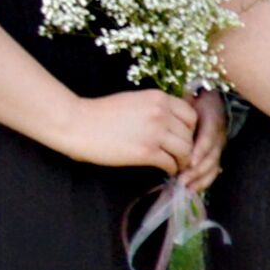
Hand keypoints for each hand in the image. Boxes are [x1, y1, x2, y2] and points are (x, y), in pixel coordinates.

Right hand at [62, 89, 198, 175]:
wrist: (78, 124)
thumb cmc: (102, 113)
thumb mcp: (135, 100)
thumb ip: (156, 108)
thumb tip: (173, 122)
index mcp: (159, 98)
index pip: (191, 115)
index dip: (190, 129)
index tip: (182, 137)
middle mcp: (161, 113)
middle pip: (190, 134)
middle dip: (187, 146)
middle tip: (181, 155)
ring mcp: (155, 132)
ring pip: (185, 150)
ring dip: (182, 160)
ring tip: (175, 165)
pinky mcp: (146, 152)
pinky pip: (170, 163)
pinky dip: (171, 169)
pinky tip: (166, 170)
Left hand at [182, 91, 228, 193]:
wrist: (209, 100)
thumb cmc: (194, 103)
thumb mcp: (190, 103)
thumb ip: (186, 110)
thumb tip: (175, 119)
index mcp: (213, 121)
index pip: (209, 137)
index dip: (201, 150)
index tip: (190, 161)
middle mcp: (219, 136)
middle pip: (211, 156)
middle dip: (197, 170)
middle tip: (181, 180)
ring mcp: (218, 147)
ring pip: (212, 166)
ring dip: (199, 179)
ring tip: (184, 187)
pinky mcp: (215, 155)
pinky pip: (212, 171)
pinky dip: (203, 182)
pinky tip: (192, 189)